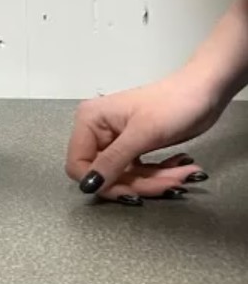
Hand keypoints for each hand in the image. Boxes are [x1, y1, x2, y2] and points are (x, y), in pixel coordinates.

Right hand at [65, 73, 214, 202]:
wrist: (204, 90)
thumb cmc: (172, 104)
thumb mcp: (142, 134)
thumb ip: (113, 161)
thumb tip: (88, 186)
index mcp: (90, 121)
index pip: (78, 163)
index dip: (101, 182)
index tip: (130, 193)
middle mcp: (97, 131)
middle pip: (105, 173)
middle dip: (139, 183)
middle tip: (171, 184)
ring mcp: (116, 140)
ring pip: (125, 176)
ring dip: (156, 181)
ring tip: (185, 174)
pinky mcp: (134, 147)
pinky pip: (138, 171)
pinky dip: (160, 174)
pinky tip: (180, 167)